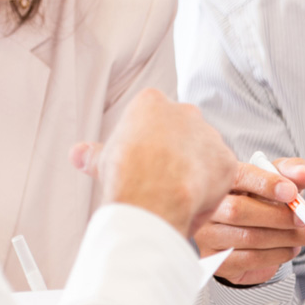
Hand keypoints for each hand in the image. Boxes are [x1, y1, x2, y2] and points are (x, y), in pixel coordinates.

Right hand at [73, 90, 236, 237]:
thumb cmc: (125, 174)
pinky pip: (220, 175)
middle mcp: (185, 112)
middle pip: (182, 132)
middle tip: (160, 180)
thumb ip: (94, 152)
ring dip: (194, 170)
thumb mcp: (102, 159)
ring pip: (203, 153)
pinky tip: (192, 201)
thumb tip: (76, 153)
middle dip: (174, 153)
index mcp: (151, 103)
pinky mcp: (227, 160)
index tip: (141, 162)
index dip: (147, 143)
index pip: (153, 118)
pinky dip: (210, 189)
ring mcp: (209, 135)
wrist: (152, 195)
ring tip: (175, 194)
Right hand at [192, 158, 304, 285]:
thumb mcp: (279, 178)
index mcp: (223, 179)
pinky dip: (276, 255)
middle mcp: (208, 206)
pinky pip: (248, 259)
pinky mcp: (214, 260)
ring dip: (283, 238)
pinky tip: (290, 249)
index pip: (240, 176)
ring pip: (247, 237)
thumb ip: (294, 171)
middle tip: (304, 220)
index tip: (292, 193)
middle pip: (239, 210)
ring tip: (303, 236)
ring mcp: (207, 235)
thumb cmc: (262, 199)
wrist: (248, 230)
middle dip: (279, 216)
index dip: (267, 184)